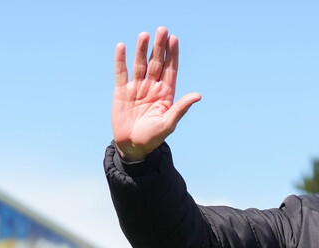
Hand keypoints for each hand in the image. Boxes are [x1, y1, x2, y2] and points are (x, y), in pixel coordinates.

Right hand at [112, 26, 200, 160]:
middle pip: (156, 63)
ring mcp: (137, 88)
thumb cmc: (154, 137)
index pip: (170, 69)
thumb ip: (181, 108)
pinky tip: (122, 47)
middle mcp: (152, 87)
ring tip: (144, 35)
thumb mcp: (169, 123)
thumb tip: (198, 95)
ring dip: (142, 50)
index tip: (174, 39)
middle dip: (159, 47)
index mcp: (166, 93)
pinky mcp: (122, 91)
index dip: (172, 55)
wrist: (133, 146)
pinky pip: (121, 73)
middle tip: (162, 30)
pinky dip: (120, 60)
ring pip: (140, 64)